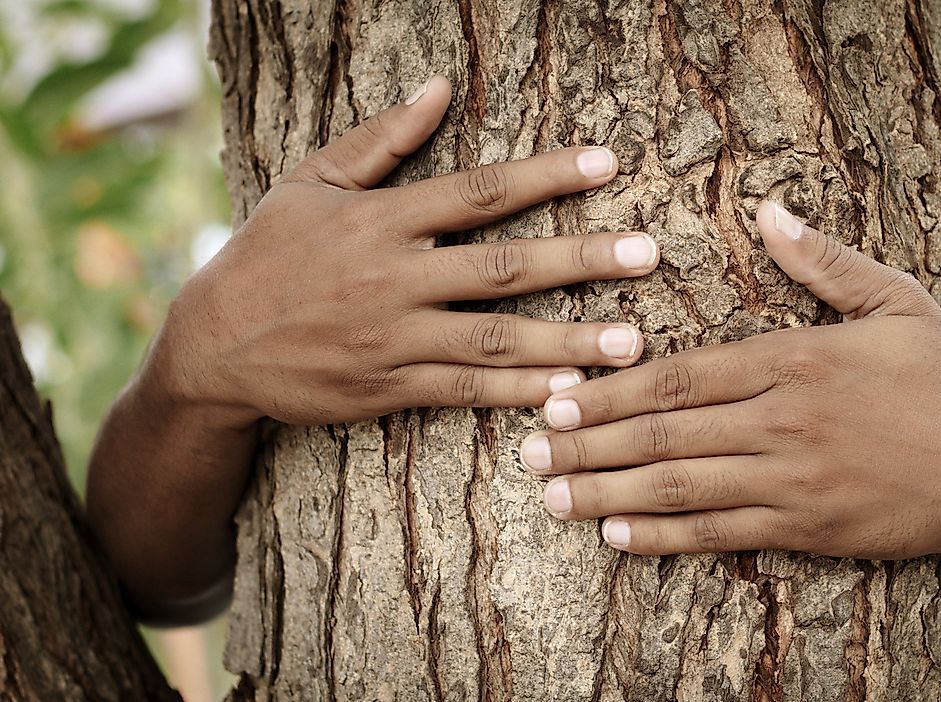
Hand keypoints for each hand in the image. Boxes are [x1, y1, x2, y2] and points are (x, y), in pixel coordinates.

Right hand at [150, 75, 658, 427]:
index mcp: (381, 219)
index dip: (546, 175)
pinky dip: (518, 392)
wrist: (212, 346)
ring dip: (569, 340)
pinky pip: (464, 391)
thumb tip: (439, 88)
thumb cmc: (267, 255)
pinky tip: (570, 391)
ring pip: (495, 339)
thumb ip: (381, 140)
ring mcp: (392, 337)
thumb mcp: (311, 184)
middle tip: (648, 253)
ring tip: (633, 342)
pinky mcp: (388, 388)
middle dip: (581, 260)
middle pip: (503, 267)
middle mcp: (393, 276)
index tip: (607, 162)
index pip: (478, 191)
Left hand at [518, 201, 940, 561]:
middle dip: (589, 441)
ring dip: (608, 491)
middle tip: (531, 448)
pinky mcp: (804, 529)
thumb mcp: (896, 303)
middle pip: (664, 434)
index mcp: (792, 361)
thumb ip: (825, 261)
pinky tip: (617, 535)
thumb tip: (770, 211)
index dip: (611, 390)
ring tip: (552, 494)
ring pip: (679, 486)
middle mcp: (780, 422)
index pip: (680, 378)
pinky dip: (663, 535)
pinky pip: (719, 533)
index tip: (559, 393)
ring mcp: (789, 481)